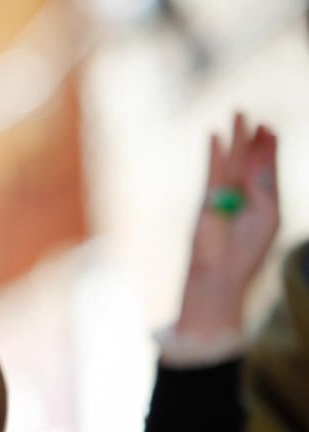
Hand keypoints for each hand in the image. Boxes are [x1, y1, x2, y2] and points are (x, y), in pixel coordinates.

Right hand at [176, 114, 278, 338]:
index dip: (268, 147)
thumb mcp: (268, 214)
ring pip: (232, 161)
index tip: (268, 129)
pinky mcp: (208, 198)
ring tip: (238, 115)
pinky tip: (215, 136)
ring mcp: (225, 195)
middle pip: (249, 160)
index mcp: (264, 201)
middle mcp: (244, 195)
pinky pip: (213, 170)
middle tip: (253, 118)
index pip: (266, 167)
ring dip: (236, 138)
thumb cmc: (249, 250)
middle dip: (252, 139)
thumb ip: (266, 184)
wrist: (221, 272)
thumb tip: (261, 154)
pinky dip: (214, 153)